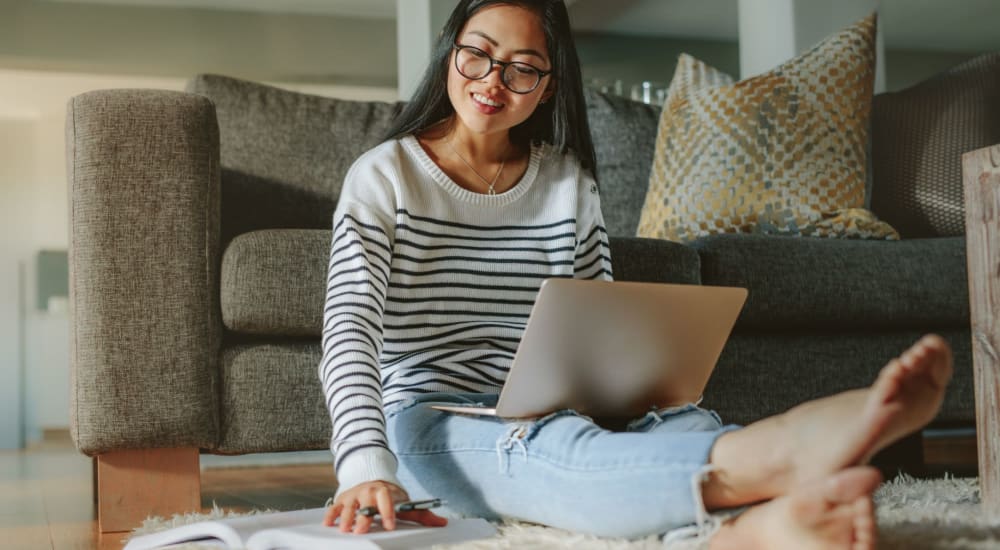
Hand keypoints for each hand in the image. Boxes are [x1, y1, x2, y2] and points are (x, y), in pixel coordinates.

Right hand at [323, 480, 447, 533]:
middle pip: (365, 503)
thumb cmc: (390, 497)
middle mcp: (368, 491)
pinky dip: (331, 515)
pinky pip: (335, 506)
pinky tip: (329, 524)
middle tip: (361, 530)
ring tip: (345, 529)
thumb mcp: (405, 503)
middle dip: (363, 517)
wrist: (373, 479)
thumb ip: (422, 514)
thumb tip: (442, 522)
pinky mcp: (343, 499)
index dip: (388, 512)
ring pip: (349, 505)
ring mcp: (355, 495)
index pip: (387, 500)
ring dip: (346, 517)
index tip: (390, 525)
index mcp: (385, 492)